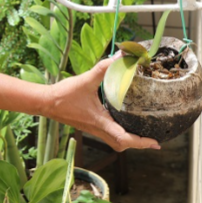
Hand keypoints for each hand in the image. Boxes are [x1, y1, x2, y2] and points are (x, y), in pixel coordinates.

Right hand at [46, 58, 160, 152]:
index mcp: (99, 122)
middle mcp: (98, 129)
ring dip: (129, 140)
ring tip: (143, 134)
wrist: (46, 102)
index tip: (155, 143)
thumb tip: (121, 57)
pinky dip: (121, 133)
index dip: (141, 142)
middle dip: (138, 144)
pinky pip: (110, 135)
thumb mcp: (85, 80)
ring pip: (115, 142)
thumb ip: (103, 68)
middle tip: (153, 140)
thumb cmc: (64, 94)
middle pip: (122, 144)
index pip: (123, 138)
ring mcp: (94, 129)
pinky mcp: (91, 126)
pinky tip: (124, 122)